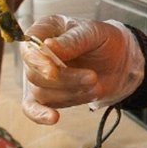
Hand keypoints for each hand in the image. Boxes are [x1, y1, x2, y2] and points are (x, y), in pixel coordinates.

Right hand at [20, 16, 144, 123]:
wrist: (118, 62)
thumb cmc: (104, 41)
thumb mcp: (95, 33)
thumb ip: (73, 39)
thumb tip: (48, 45)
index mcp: (45, 30)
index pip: (29, 46)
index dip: (38, 61)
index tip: (53, 71)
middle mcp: (37, 53)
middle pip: (34, 74)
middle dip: (65, 80)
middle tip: (92, 77)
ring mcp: (39, 76)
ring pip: (41, 92)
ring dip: (70, 93)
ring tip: (96, 86)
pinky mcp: (46, 95)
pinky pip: (32, 108)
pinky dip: (40, 115)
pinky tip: (53, 117)